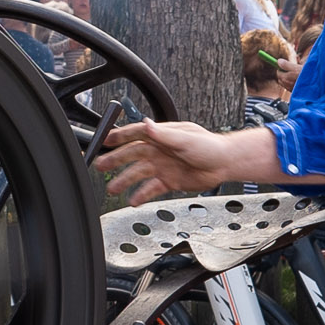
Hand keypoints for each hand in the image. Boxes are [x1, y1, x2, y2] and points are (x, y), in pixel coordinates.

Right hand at [100, 119, 275, 202]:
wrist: (224, 164)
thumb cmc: (209, 146)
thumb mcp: (186, 138)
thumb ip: (164, 134)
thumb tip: (147, 124)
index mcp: (161, 136)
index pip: (135, 134)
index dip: (119, 137)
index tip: (104, 140)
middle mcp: (159, 150)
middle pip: (131, 155)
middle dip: (115, 160)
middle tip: (99, 166)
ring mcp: (163, 166)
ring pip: (138, 174)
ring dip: (124, 181)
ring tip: (112, 189)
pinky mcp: (169, 181)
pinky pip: (151, 188)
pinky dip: (141, 194)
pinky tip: (132, 200)